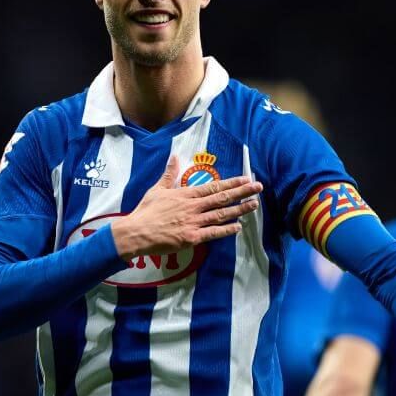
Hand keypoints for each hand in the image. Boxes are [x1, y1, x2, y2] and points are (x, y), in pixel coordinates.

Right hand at [111, 155, 262, 259]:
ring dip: (239, 210)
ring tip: (254, 205)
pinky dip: (226, 230)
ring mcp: (194, 222)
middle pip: (222, 198)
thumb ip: (169, 174)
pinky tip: (238, 227)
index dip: (231, 182)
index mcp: (186, 194)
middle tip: (258, 188)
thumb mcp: (157, 189)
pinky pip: (213, 233)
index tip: (245, 179)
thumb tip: (175, 157)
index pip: (213, 186)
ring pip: (221, 215)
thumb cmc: (146, 211)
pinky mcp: (191, 237)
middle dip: (242, 192)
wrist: (137, 232)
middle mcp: (193, 207)